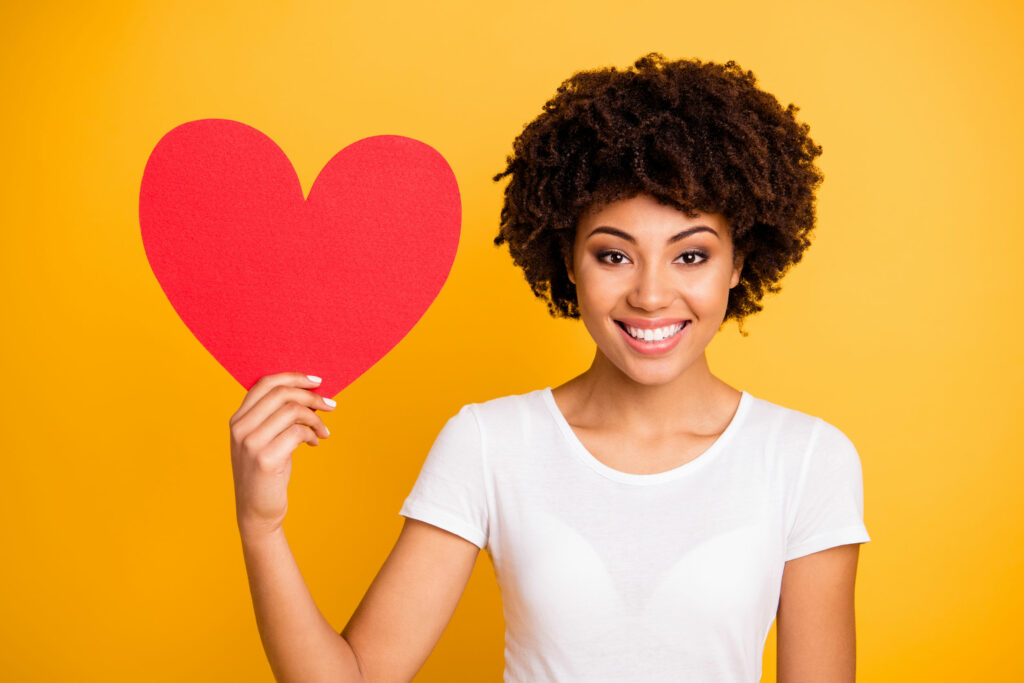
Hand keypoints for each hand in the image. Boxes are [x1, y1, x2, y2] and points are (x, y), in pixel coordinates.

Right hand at [229, 372, 335, 537]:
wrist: (256, 512)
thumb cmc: (267, 473)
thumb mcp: (266, 440)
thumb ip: (277, 417)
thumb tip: (310, 394)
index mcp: (238, 419)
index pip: (265, 383)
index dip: (293, 377)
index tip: (317, 381)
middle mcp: (240, 428)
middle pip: (282, 393)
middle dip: (311, 396)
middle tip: (330, 406)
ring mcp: (250, 443)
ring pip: (292, 411)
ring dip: (316, 418)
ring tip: (324, 431)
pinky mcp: (265, 459)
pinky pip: (297, 432)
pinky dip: (312, 435)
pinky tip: (315, 444)